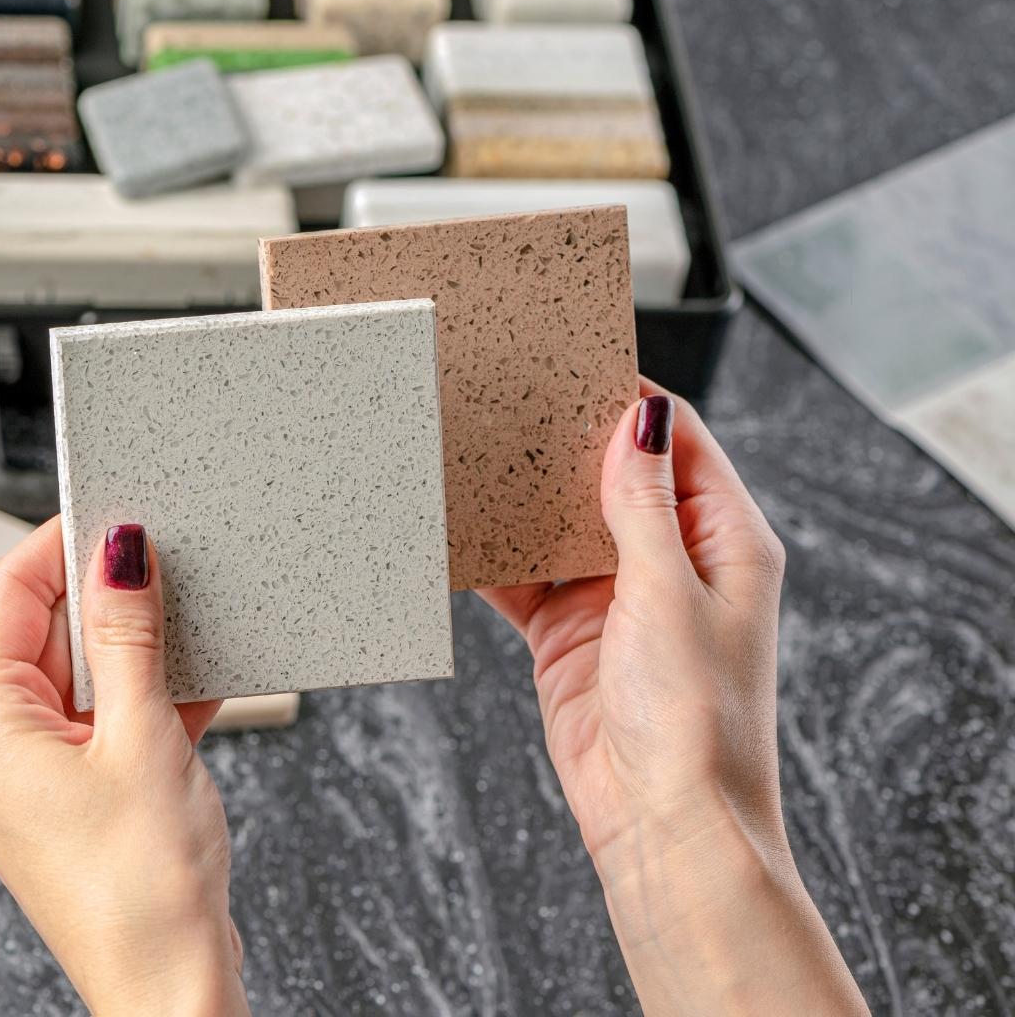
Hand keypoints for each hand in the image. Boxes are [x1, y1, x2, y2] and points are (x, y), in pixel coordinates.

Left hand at [0, 519, 248, 1016]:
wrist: (169, 990)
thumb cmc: (143, 890)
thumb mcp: (143, 733)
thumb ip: (128, 631)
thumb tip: (119, 549)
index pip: (8, 596)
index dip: (59, 543)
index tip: (111, 510)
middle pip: (43, 636)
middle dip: (107, 600)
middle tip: (167, 568)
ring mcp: (25, 782)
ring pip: (78, 681)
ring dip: (135, 654)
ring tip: (189, 634)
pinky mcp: (64, 804)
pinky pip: (97, 726)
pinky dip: (142, 703)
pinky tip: (193, 686)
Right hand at [479, 381, 866, 1014]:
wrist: (663, 825)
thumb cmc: (695, 721)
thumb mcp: (670, 594)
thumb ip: (643, 506)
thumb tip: (637, 419)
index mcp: (727, 541)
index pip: (678, 440)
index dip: (629, 399)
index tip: (573, 362)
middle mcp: (675, 562)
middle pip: (614, 475)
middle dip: (565, 441)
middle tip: (508, 398)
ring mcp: (618, 598)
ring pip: (563, 524)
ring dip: (525, 498)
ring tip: (475, 450)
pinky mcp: (570, 634)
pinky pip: (525, 579)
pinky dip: (495, 557)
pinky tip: (460, 529)